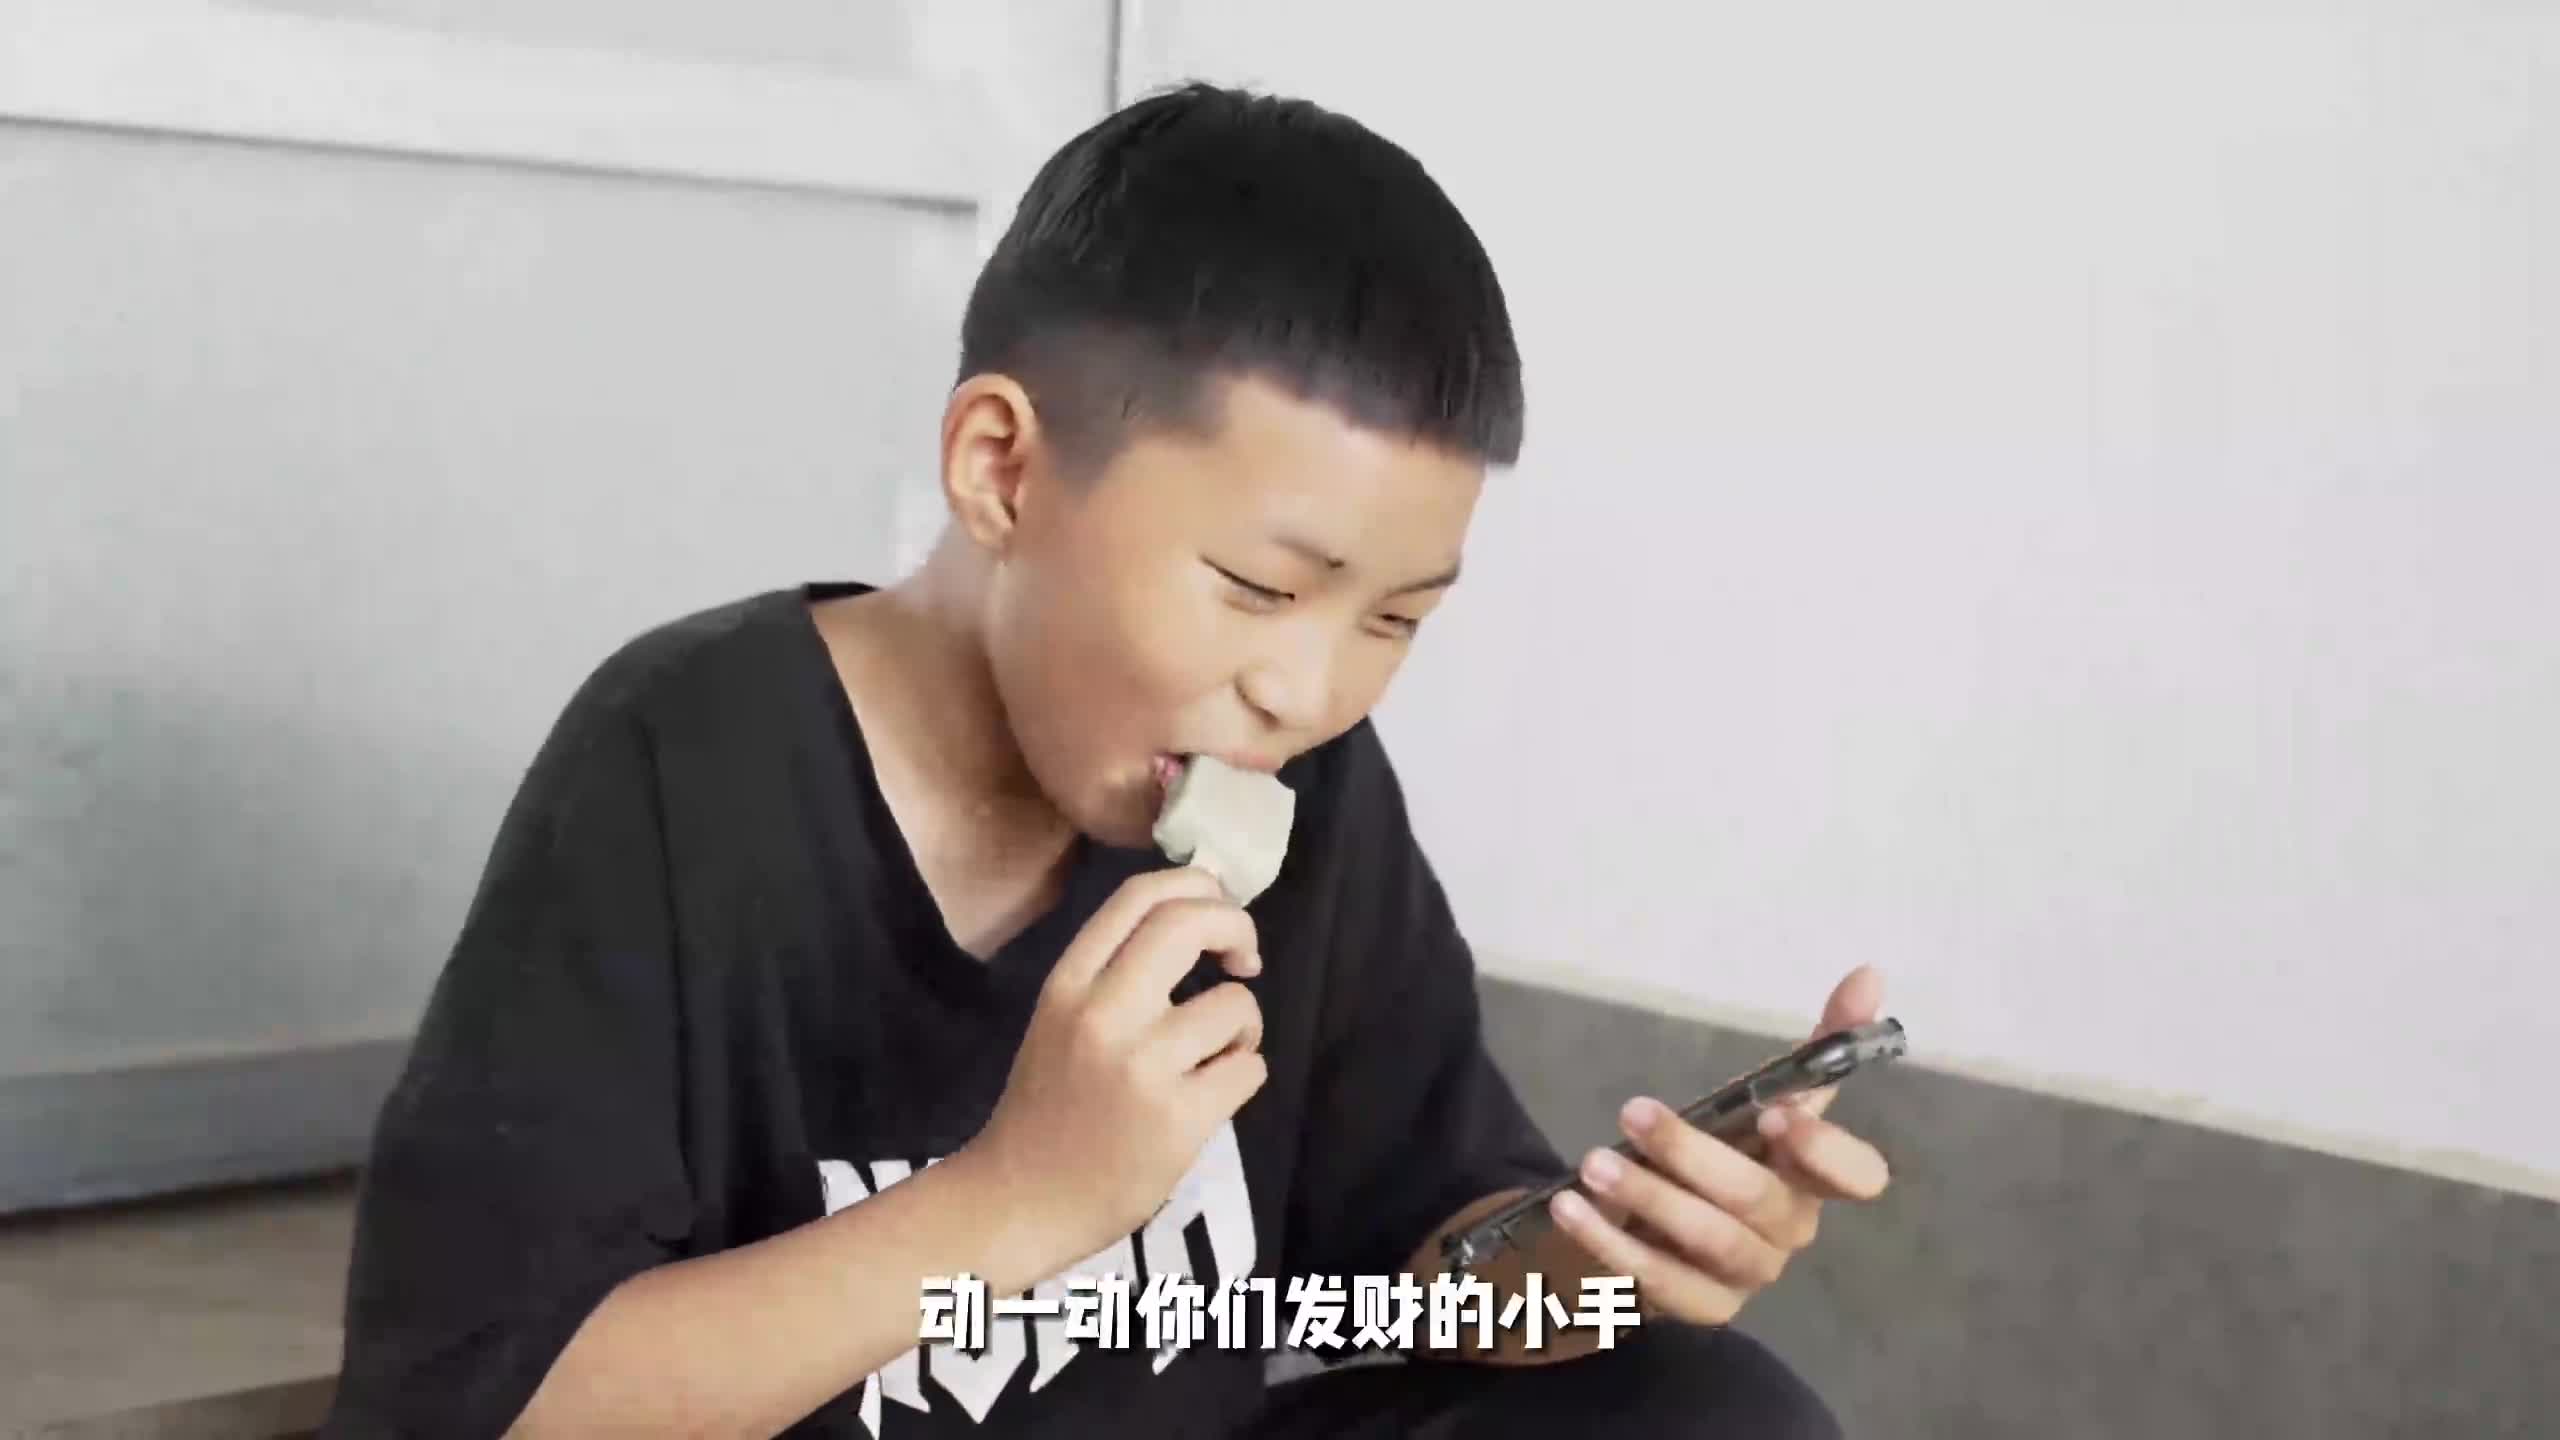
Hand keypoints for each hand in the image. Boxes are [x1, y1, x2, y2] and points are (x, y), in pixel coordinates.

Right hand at [962, 867, 1268, 1273]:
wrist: (1021, 1201)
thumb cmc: (1048, 1107)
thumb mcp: (1060, 1019)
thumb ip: (1115, 971)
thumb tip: (1199, 918)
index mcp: (1068, 985)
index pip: (1140, 897)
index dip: (1197, 886)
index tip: (1217, 910)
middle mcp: (1102, 1014)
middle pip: (1190, 924)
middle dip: (1237, 928)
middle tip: (1244, 960)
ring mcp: (1141, 1066)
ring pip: (1235, 1005)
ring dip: (1242, 1027)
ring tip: (1215, 1056)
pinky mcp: (1178, 1118)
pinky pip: (1249, 1068)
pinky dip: (1242, 1076)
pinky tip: (1210, 1096)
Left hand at [1547, 966, 1892, 1325]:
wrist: (1658, 1221)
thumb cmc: (1724, 1151)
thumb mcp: (1761, 1093)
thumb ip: (1816, 1046)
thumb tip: (1870, 972)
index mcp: (1814, 1174)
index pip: (1858, 1177)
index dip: (1825, 1152)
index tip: (1778, 1113)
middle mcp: (1790, 1228)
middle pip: (1758, 1200)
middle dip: (1695, 1157)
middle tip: (1633, 1113)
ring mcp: (1749, 1273)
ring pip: (1708, 1241)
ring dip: (1648, 1199)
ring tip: (1590, 1164)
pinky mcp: (1702, 1306)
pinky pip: (1660, 1283)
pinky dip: (1611, 1246)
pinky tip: (1573, 1210)